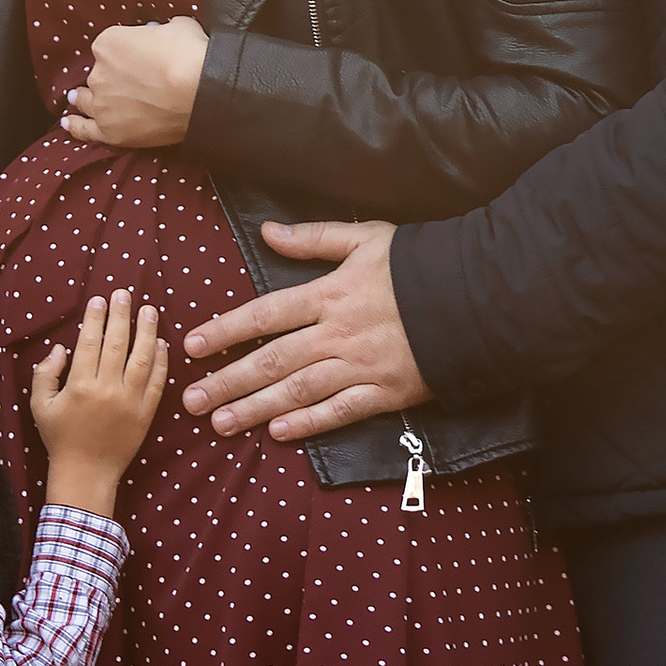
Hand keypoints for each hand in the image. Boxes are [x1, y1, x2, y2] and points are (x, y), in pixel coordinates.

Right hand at [31, 288, 170, 513]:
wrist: (86, 473)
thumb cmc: (60, 438)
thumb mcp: (40, 405)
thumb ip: (45, 374)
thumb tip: (61, 348)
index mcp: (79, 385)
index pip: (90, 342)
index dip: (96, 318)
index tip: (100, 300)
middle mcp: (106, 390)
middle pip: (117, 343)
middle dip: (121, 315)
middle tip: (125, 293)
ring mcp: (130, 401)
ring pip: (142, 358)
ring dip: (146, 331)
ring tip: (149, 309)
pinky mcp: (146, 413)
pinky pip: (157, 382)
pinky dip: (161, 361)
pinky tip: (162, 343)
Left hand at [61, 18, 208, 150]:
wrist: (202, 92)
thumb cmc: (190, 55)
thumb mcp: (178, 26)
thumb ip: (164, 30)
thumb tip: (167, 33)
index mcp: (108, 42)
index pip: (108, 47)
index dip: (124, 53)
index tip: (136, 57)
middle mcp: (98, 72)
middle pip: (99, 75)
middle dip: (111, 76)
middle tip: (129, 80)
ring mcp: (102, 104)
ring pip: (86, 100)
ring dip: (85, 98)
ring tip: (80, 98)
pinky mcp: (110, 131)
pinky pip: (85, 130)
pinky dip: (76, 126)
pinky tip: (68, 123)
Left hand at [179, 221, 426, 439]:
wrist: (474, 297)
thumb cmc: (418, 264)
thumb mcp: (366, 238)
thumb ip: (314, 237)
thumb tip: (267, 232)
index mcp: (329, 294)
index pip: (265, 314)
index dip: (225, 331)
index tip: (193, 346)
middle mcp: (337, 334)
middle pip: (271, 361)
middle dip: (227, 382)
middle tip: (191, 401)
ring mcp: (360, 366)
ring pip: (298, 391)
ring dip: (255, 408)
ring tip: (221, 423)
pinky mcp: (386, 391)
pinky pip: (341, 412)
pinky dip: (309, 424)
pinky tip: (279, 433)